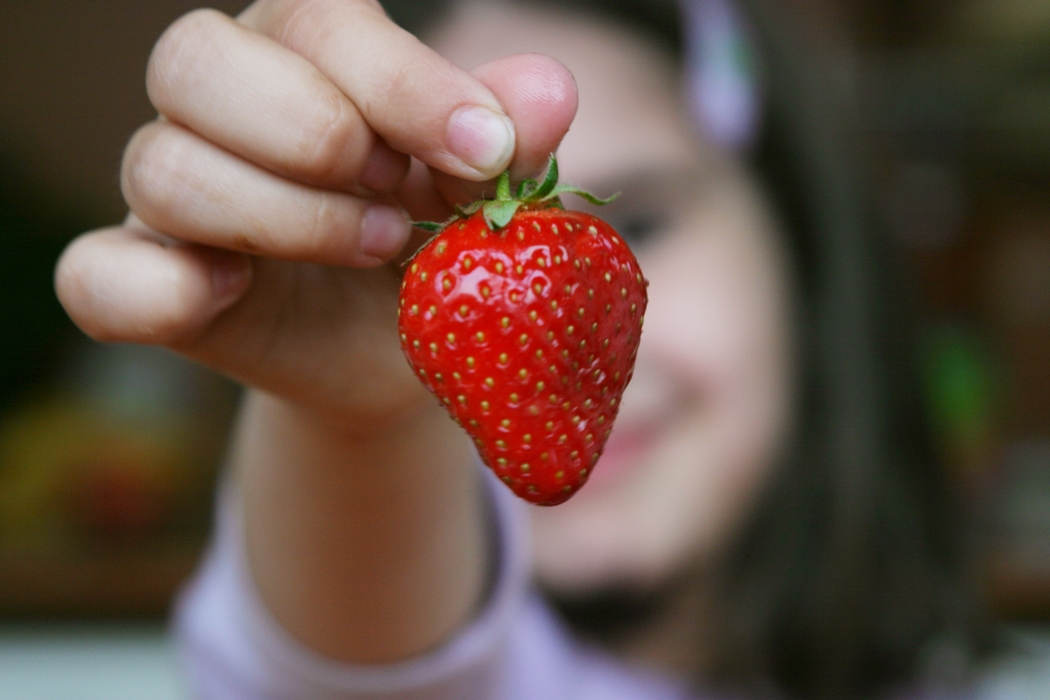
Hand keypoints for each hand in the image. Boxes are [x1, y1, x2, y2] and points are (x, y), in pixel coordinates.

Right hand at [55, 0, 577, 428]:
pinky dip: (159, 290)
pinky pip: (96, 276)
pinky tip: (230, 295)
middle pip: (196, 60)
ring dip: (286, 218)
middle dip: (318, 136)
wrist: (397, 351)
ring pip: (163, 169)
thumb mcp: (486, 199)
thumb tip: (550, 91)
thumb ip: (513, 143)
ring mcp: (169, 192)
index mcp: (306, 52)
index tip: (484, 150)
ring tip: (378, 251)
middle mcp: (220, 102)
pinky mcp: (143, 280)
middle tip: (401, 199)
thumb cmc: (439, 248)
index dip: (397, 80)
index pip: (314, 16)